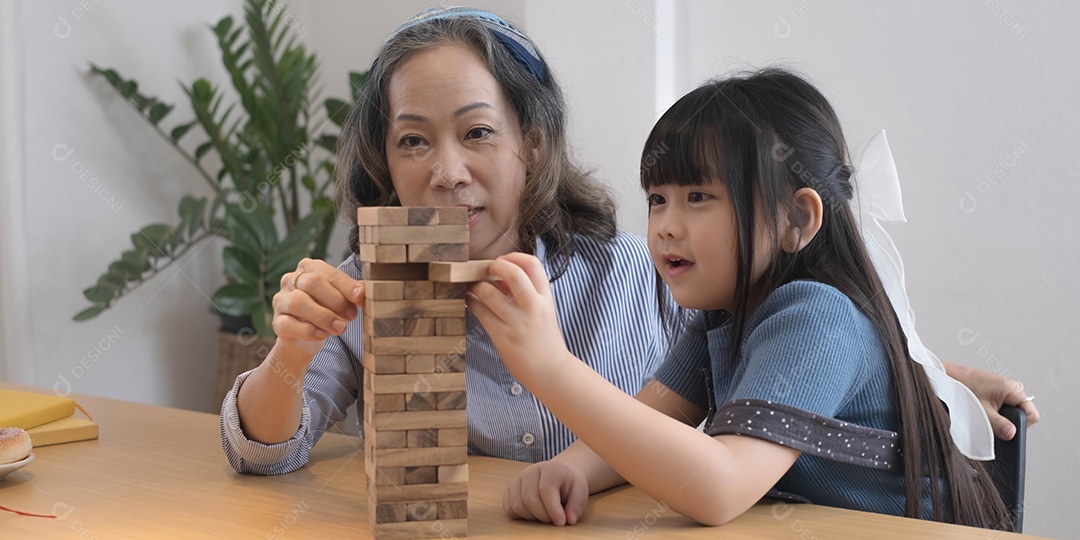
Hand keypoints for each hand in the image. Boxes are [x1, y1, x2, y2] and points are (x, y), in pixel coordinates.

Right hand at [272, 258, 364, 362]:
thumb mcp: (340, 299)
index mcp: (308, 268)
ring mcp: (281, 301)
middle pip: (311, 283)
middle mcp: (290, 280)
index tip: (360, 297)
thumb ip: (351, 293)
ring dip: (323, 316)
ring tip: (340, 328)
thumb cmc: (326, 310)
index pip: (327, 272)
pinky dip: (308, 331)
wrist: (307, 338)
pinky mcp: (277, 322)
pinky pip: (289, 324)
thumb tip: (365, 290)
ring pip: (298, 302)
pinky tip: (323, 335)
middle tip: (352, 315)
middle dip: (335, 300)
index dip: (345, 285)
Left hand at [466, 253, 570, 380]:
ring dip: (477, 286)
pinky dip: (472, 303)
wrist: (551, 371)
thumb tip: (501, 276)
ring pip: (489, 292)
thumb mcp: (544, 310)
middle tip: (487, 271)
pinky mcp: (503, 336)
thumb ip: (528, 292)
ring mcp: (518, 322)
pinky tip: (470, 301)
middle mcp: (533, 307)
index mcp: (545, 298)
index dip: (514, 257)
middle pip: (513, 273)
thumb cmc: (545, 340)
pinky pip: (480, 312)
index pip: (533, 264)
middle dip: (495, 266)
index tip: (503, 261)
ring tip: (475, 288)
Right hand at [503, 461, 588, 525]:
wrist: (558, 475)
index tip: (561, 522)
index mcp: (549, 469)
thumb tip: (569, 520)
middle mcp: (530, 471)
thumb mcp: (580, 491)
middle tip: (553, 519)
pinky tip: (532, 513)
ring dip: (532, 517)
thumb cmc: (568, 484)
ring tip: (544, 514)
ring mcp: (517, 479)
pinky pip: (508, 508)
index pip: (546, 489)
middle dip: (543, 516)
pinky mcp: (509, 489)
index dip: (553, 509)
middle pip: (530, 499)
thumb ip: (576, 505)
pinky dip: (519, 516)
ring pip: (517, 506)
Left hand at [945, 362, 1040, 439]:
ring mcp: (1005, 387)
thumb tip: (1012, 434)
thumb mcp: (982, 412)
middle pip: (1022, 413)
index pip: (1031, 414)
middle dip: (1009, 421)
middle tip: (992, 421)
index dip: (1022, 426)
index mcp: (1013, 390)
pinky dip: (994, 410)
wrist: (948, 376)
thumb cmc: (963, 388)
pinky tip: (982, 410)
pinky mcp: (996, 389)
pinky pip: (1003, 404)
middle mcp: (1012, 387)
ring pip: (1011, 409)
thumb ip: (999, 424)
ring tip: (984, 414)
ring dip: (1000, 416)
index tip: (1008, 430)